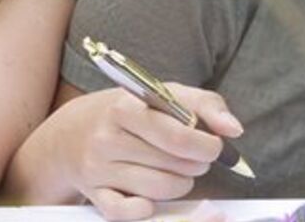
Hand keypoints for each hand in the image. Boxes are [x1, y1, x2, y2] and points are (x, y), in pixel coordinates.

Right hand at [54, 83, 242, 219]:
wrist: (72, 132)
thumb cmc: (131, 112)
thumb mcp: (164, 94)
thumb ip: (204, 105)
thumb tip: (233, 129)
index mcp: (126, 107)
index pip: (176, 134)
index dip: (205, 145)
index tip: (215, 146)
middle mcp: (108, 138)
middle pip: (173, 164)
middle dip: (197, 164)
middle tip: (198, 157)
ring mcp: (98, 168)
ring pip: (158, 189)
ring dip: (180, 184)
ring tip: (179, 172)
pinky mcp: (94, 193)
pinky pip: (124, 212)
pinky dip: (145, 209)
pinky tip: (151, 198)